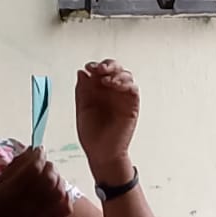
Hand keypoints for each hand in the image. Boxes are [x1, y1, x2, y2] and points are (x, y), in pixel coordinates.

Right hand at [0, 147, 73, 216]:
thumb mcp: (2, 178)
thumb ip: (20, 162)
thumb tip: (36, 148)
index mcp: (24, 180)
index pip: (40, 159)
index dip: (37, 156)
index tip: (33, 158)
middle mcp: (42, 191)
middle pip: (52, 169)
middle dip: (44, 169)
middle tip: (34, 178)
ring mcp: (54, 203)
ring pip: (61, 181)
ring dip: (52, 183)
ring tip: (39, 191)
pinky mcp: (61, 213)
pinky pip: (67, 196)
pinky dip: (59, 196)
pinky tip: (46, 201)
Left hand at [76, 60, 138, 180]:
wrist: (101, 152)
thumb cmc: (91, 134)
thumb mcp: (82, 108)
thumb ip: (82, 90)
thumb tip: (82, 72)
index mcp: (98, 90)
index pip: (100, 71)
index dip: (95, 66)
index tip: (88, 68)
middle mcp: (111, 92)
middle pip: (115, 69)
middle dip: (108, 65)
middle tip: (100, 69)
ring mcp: (122, 98)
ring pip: (126, 76)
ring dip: (117, 73)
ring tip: (106, 80)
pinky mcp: (132, 106)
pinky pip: (133, 90)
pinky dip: (126, 84)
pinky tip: (115, 86)